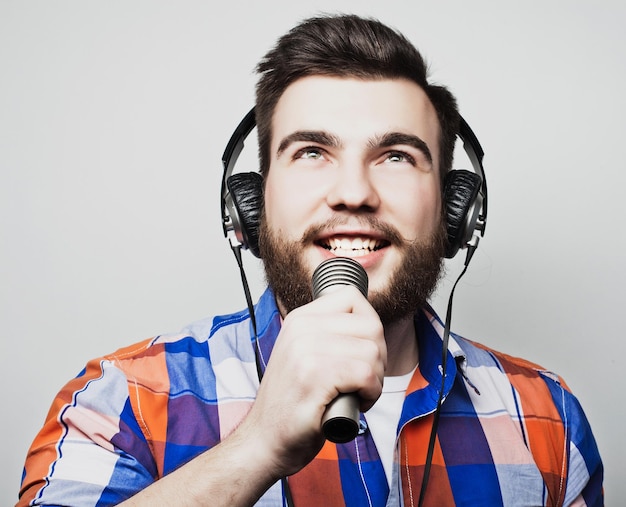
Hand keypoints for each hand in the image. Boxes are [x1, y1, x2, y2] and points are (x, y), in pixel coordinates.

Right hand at [242, 285, 385, 476]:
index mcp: (300, 318)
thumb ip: (328, 334)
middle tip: (361, 380)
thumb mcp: (303, 354)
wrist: (264, 439)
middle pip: (371, 325)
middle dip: (378, 357)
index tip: (360, 352)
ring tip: (355, 393)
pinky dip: (371, 394)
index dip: (369, 326)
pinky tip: (355, 403)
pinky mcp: (314, 376)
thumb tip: (369, 323)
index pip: (352, 297)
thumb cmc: (292, 403)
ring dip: (375, 379)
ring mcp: (306, 350)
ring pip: (372, 352)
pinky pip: (366, 374)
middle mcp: (301, 328)